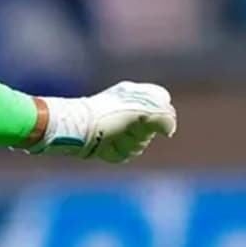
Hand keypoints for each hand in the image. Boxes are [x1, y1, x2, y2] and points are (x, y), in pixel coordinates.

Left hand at [27, 81, 176, 162]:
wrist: (77, 130)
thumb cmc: (107, 116)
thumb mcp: (142, 111)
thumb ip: (164, 117)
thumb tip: (168, 130)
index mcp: (135, 94)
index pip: (163, 101)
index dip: (161, 113)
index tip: (149, 118)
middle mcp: (129, 108)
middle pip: (154, 127)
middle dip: (141, 131)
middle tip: (124, 127)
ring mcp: (121, 126)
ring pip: (140, 142)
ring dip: (127, 143)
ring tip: (112, 137)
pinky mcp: (111, 141)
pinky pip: (126, 152)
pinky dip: (117, 152)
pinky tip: (106, 146)